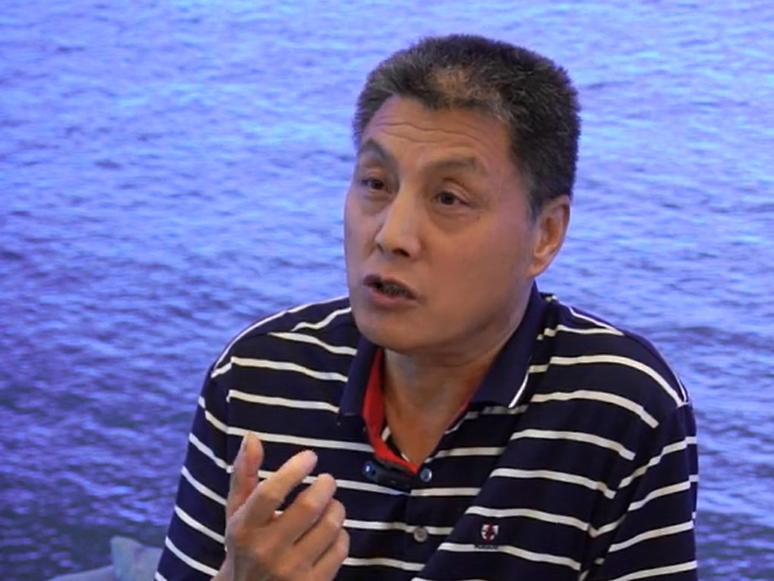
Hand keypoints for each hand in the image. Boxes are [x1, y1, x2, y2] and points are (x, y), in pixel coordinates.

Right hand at [216, 433, 348, 580]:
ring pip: (330, 526)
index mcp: (244, 528)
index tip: (310, 457)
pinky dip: (341, 534)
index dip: (294, 470)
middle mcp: (265, 551)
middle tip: (327, 481)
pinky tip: (331, 532)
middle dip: (325, 486)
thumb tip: (252, 437)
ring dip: (336, 508)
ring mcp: (290, 571)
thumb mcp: (238, 512)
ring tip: (331, 505)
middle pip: (308, 507)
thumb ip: (244, 474)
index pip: (270, 493)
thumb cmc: (246, 544)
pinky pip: (341, 549)